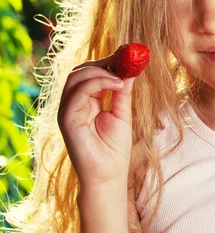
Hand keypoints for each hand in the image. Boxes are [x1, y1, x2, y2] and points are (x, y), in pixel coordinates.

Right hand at [57, 58, 133, 188]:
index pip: (89, 74)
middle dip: (102, 63)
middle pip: (80, 72)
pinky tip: (117, 84)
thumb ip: (122, 94)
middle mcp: (73, 105)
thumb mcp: (122, 115)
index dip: (106, 63)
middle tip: (124, 60)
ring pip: (76, 78)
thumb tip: (129, 71)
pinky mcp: (66, 120)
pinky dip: (98, 83)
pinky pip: (78, 93)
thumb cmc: (115, 151)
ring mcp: (67, 111)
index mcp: (84, 103)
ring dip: (101, 72)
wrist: (108, 177)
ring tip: (122, 77)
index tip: (126, 56)